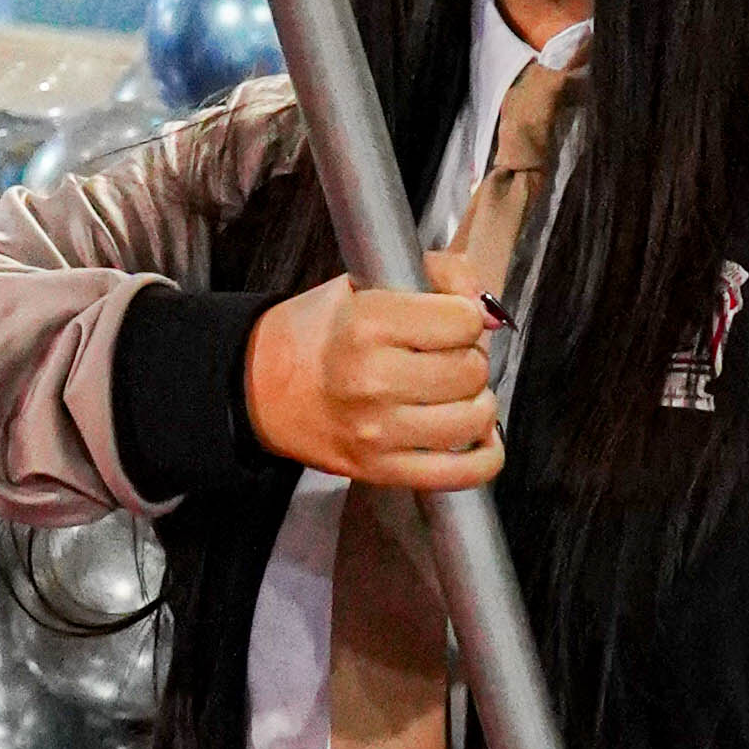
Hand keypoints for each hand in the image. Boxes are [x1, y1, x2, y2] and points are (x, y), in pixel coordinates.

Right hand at [244, 277, 504, 488]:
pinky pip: (463, 473)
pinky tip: (475, 436)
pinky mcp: (382, 470)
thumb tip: (488, 312)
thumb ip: (439, 275)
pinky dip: (485, 455)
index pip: (463, 320)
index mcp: (366, 324)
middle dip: (468, 357)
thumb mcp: (366, 282)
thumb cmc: (318, 334)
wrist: (260, 387)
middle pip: (471, 370)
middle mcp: (373, 380)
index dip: (463, 316)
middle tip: (443, 357)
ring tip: (453, 392)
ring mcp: (378, 432)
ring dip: (477, 403)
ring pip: (474, 418)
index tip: (446, 319)